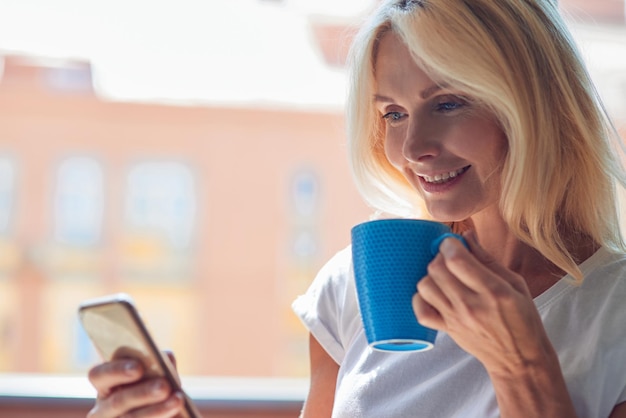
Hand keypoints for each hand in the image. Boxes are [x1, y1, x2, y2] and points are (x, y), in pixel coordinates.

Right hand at [86, 352, 184, 417]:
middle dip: (142, 393)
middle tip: (164, 386)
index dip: (117, 370)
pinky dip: (161, 417)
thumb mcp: (157, 375)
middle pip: (117, 402)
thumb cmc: (157, 389)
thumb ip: (159, 364)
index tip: (139, 367)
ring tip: (178, 400)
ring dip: (157, 410)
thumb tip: (166, 357)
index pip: (99, 375)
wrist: (167, 414)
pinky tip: (178, 415)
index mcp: (105, 385)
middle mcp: (103, 409)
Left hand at [412, 232, 555, 376]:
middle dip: (440, 257)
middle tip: (450, 258)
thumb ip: (488, 259)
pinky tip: (435, 294)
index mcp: (494, 291)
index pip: (457, 260)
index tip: (453, 243)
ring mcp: (456, 319)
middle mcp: (471, 305)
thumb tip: (467, 236)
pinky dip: (421, 299)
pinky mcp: (447, 330)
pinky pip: (421, 311)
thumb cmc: (523, 320)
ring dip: (431, 275)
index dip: (449, 245)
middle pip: (437, 270)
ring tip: (445, 276)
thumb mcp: (516, 285)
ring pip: (426, 287)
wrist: (519, 359)